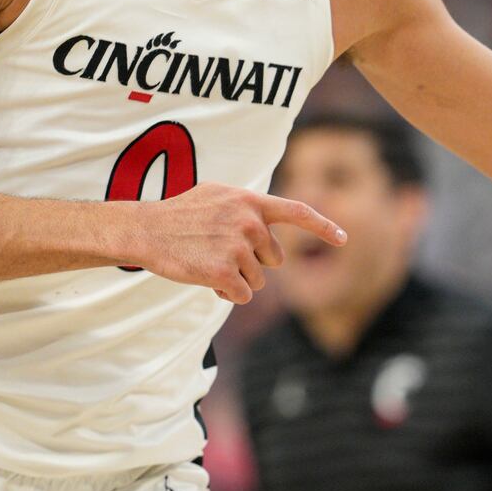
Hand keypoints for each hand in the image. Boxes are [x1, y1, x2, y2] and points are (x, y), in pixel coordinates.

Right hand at [121, 183, 345, 302]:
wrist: (148, 229)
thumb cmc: (181, 212)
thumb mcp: (217, 195)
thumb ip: (247, 206)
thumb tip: (269, 219)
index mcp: (251, 202)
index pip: (297, 212)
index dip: (323, 225)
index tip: (343, 237)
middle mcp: (250, 223)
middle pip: (274, 259)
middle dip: (254, 262)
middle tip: (223, 252)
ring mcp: (237, 248)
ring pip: (257, 280)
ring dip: (237, 278)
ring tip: (208, 261)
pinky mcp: (224, 273)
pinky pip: (240, 295)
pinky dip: (226, 292)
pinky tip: (206, 277)